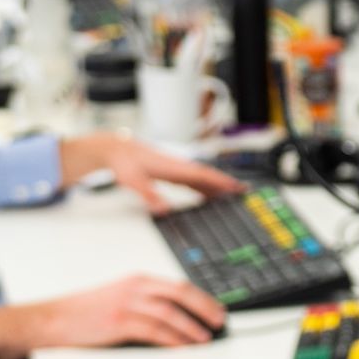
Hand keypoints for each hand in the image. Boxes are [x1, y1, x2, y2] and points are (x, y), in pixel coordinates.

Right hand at [0, 274, 227, 358]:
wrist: (54, 319)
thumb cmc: (85, 312)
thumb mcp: (119, 297)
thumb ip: (145, 301)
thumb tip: (175, 316)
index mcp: (137, 280)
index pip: (177, 284)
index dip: (201, 297)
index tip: (216, 308)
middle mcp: (134, 288)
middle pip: (179, 293)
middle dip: (204, 308)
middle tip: (219, 321)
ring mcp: (126, 304)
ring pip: (169, 313)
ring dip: (191, 327)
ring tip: (204, 338)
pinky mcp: (118, 322)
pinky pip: (153, 330)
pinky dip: (172, 339)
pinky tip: (182, 347)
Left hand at [62, 133, 242, 214]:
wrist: (115, 149)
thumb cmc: (123, 162)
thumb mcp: (132, 181)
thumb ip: (148, 195)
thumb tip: (163, 209)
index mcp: (172, 167)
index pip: (201, 175)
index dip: (219, 181)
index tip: (234, 187)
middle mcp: (177, 166)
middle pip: (206, 175)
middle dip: (225, 183)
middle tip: (243, 191)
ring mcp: (174, 168)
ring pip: (200, 177)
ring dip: (216, 185)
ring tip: (231, 194)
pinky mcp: (170, 171)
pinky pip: (192, 180)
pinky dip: (203, 187)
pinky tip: (205, 195)